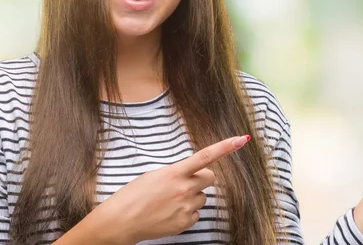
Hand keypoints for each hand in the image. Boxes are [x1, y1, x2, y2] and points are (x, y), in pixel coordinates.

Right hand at [99, 135, 250, 242]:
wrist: (121, 221)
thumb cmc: (133, 194)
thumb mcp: (154, 175)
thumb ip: (177, 172)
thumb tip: (192, 174)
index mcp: (175, 172)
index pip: (205, 156)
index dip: (226, 147)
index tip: (241, 139)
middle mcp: (184, 188)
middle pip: (210, 177)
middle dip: (203, 178)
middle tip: (185, 182)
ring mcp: (186, 206)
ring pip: (202, 197)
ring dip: (192, 196)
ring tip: (169, 201)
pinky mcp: (185, 222)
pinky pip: (196, 213)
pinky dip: (186, 212)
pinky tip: (169, 213)